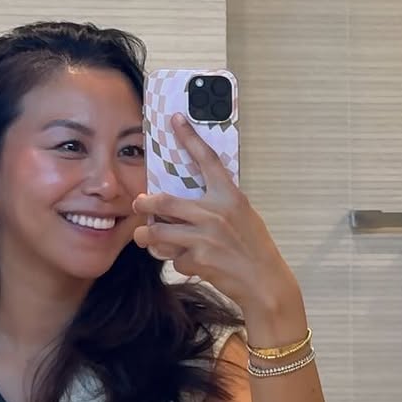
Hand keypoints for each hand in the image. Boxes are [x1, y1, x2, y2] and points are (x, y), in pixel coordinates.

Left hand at [133, 115, 302, 330]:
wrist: (264, 282)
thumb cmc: (253, 247)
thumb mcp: (242, 216)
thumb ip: (216, 206)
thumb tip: (182, 205)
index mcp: (230, 197)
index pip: (207, 160)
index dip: (190, 137)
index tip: (174, 119)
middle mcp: (215, 213)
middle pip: (164, 201)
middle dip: (144, 204)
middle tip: (138, 204)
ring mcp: (205, 237)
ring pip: (159, 232)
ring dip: (148, 237)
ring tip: (146, 238)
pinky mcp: (198, 260)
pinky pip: (174, 258)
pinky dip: (178, 262)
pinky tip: (193, 264)